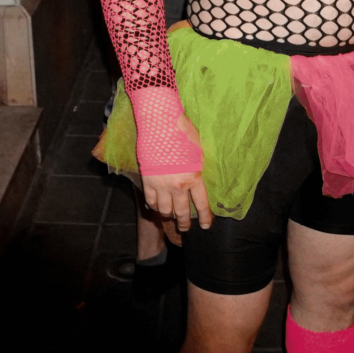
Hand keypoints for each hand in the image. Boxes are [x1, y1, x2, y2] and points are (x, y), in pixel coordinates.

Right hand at [141, 112, 211, 231]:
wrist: (160, 124)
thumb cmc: (183, 133)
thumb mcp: (199, 151)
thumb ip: (200, 167)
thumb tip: (202, 177)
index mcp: (194, 178)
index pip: (202, 205)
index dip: (205, 218)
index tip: (205, 226)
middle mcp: (178, 186)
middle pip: (182, 212)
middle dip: (184, 223)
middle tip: (185, 228)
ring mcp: (161, 185)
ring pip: (165, 210)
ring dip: (169, 216)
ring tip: (170, 217)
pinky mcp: (148, 180)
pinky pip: (151, 201)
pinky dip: (154, 207)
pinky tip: (156, 208)